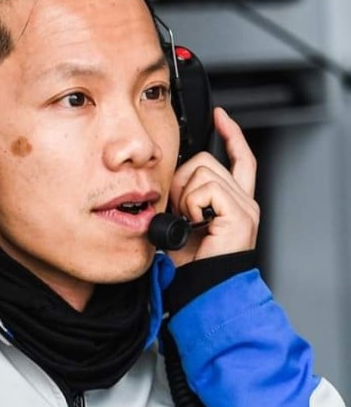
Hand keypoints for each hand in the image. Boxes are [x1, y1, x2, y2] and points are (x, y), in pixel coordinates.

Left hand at [167, 107, 258, 266]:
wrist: (199, 289)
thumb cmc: (187, 265)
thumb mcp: (179, 223)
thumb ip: (180, 200)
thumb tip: (164, 183)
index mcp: (232, 202)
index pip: (238, 158)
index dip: (230, 135)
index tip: (219, 117)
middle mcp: (243, 201)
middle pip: (206, 161)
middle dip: (181, 181)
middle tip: (178, 210)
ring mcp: (244, 207)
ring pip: (202, 172)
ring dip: (184, 195)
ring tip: (187, 221)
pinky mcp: (241, 214)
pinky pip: (206, 189)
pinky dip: (192, 204)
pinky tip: (194, 222)